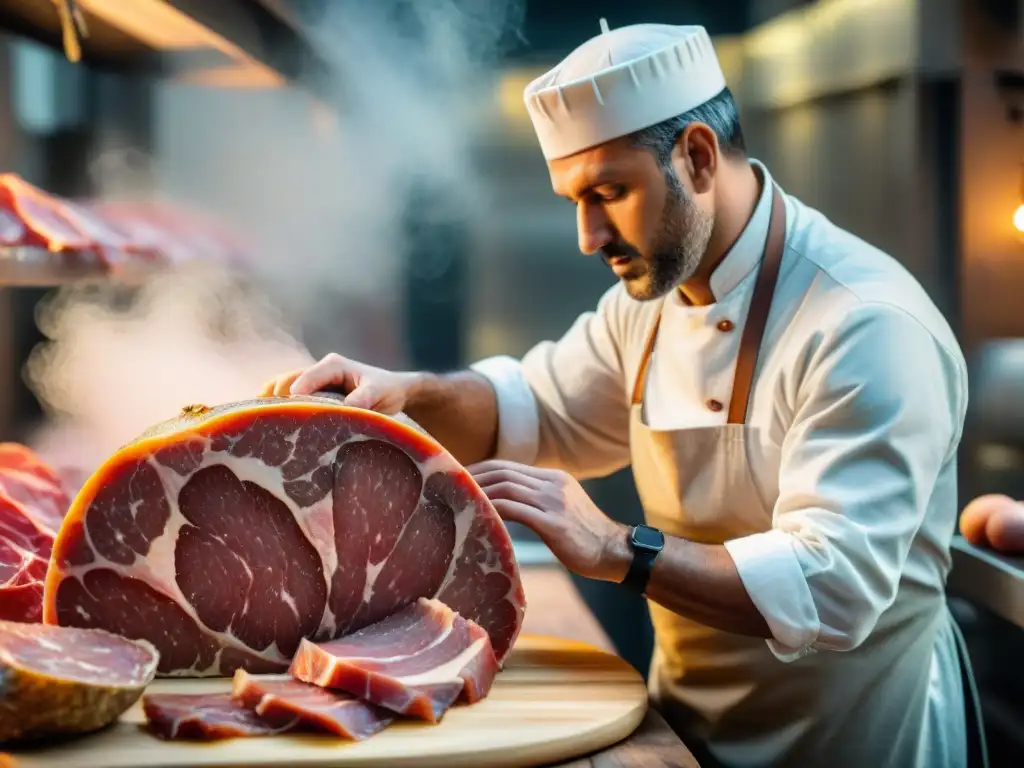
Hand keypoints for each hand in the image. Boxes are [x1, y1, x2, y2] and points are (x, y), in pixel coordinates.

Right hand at [258, 353, 420, 414]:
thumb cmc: (387, 390)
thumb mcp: (380, 393)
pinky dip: (274, 403)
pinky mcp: (310, 392)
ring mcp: (312, 380)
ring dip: (271, 400)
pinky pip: (285, 394)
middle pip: (289, 380)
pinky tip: (262, 418)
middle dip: (278, 397)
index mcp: (334, 365)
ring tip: (258, 418)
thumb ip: (364, 399)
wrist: (393, 391)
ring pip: (282, 386)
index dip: (298, 390)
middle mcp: (319, 370)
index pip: (309, 376)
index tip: (290, 405)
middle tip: (269, 417)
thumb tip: (346, 407)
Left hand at [467, 460, 628, 581]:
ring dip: (479, 492)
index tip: (461, 478)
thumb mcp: (563, 508)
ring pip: (506, 487)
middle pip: (503, 471)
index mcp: (554, 478)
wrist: (614, 552)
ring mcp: (554, 501)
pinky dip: (493, 509)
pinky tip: (479, 515)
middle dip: (474, 476)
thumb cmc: (586, 537)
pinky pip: (515, 509)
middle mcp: (553, 484)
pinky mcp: (553, 522)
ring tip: (459, 500)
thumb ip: (539, 500)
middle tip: (451, 486)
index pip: (509, 465)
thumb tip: (508, 503)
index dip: (482, 469)